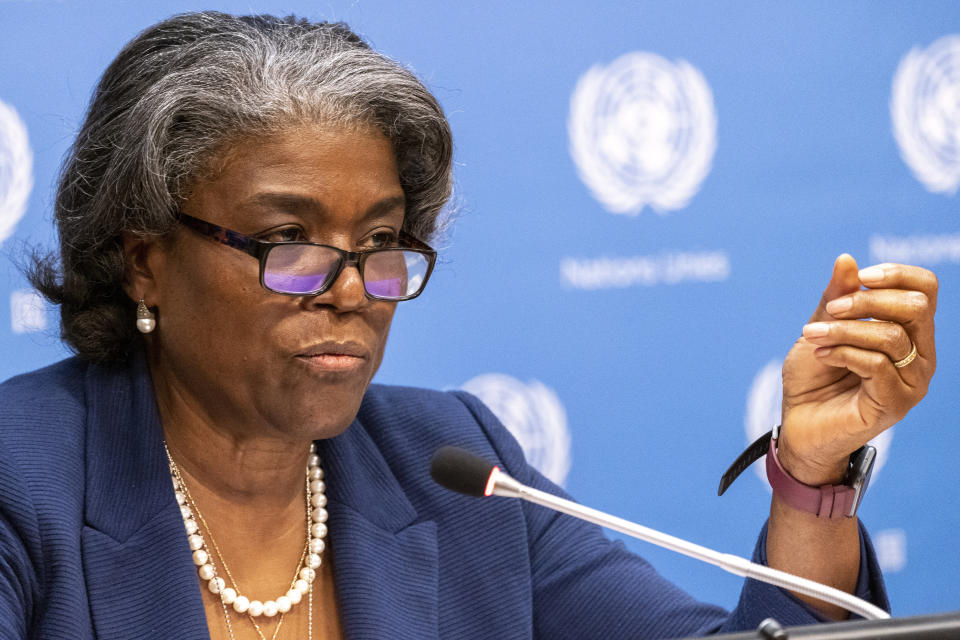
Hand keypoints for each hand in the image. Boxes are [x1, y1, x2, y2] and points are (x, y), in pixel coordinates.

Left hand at [778, 254, 936, 484]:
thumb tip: (846, 259)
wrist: (798, 423)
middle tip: (830, 309)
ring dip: (844, 330)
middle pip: (916, 307)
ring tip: (812, 335)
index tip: (858, 278)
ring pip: (892, 336)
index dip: (896, 275)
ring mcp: (912, 381)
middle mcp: (921, 355)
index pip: (926, 289)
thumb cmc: (814, 376)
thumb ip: (835, 298)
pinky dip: (843, 352)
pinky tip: (821, 355)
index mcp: (910, 331)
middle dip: (866, 301)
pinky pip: (877, 365)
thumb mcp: (820, 327)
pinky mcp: (896, 404)